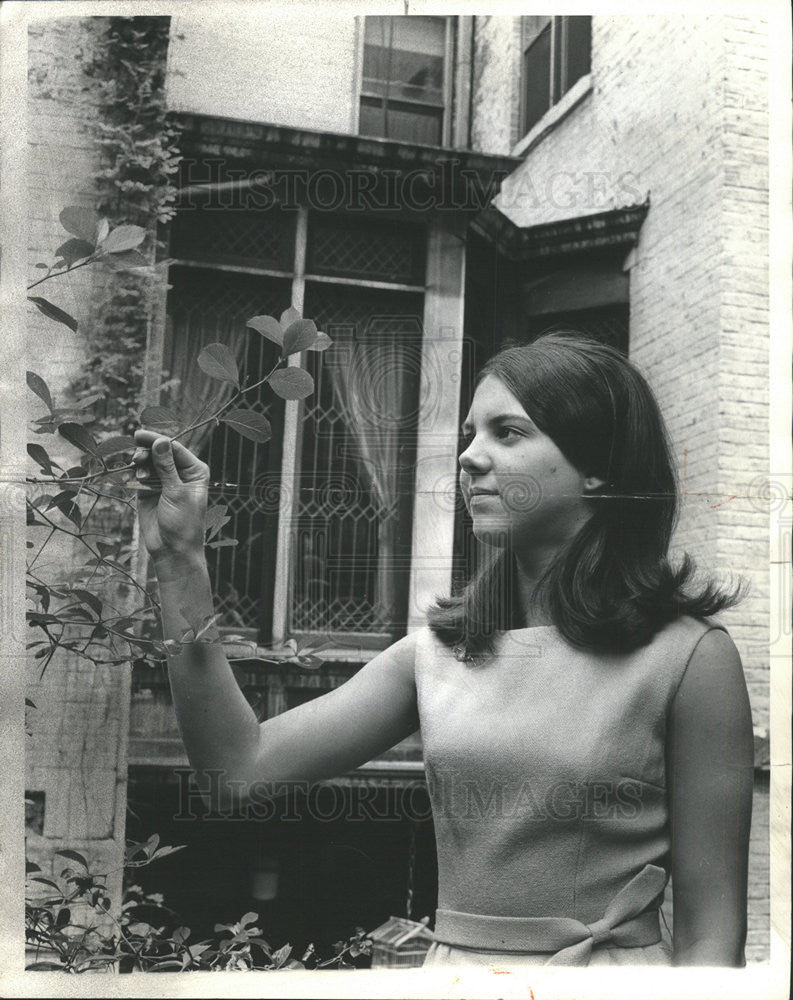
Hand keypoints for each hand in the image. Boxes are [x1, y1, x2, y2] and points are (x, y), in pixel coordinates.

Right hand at [132, 429, 209, 574]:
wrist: (172, 549)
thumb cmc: (183, 522)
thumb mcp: (176, 492)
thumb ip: (166, 467)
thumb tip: (160, 441)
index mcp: (195, 470)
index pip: (175, 448)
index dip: (158, 440)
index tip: (140, 435)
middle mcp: (180, 473)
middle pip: (160, 452)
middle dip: (147, 450)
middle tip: (137, 455)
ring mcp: (164, 481)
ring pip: (148, 461)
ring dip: (141, 462)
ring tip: (137, 466)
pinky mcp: (148, 490)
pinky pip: (140, 474)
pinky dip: (136, 473)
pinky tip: (137, 479)